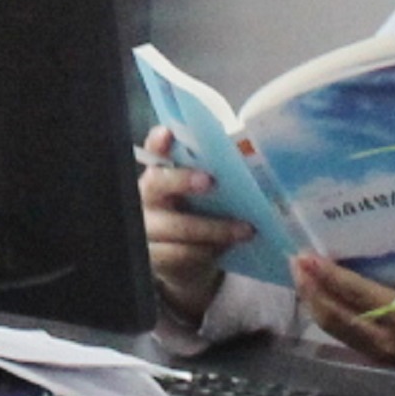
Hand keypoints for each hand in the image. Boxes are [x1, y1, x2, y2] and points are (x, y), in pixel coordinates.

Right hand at [138, 129, 241, 320]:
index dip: (159, 142)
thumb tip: (249, 166)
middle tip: (211, 180)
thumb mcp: (200, 196)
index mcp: (158, 174)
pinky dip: (208, 250)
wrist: (180, 261)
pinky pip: (182, 254)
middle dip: (182, 180)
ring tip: (246, 229)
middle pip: (157, 183)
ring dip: (214, 229)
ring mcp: (146, 229)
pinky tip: (227, 247)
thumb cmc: (195, 216)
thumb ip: (210, 178)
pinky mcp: (154, 257)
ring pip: (177, 226)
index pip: (154, 151)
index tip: (169, 134)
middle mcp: (146, 197)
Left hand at [292, 252, 394, 369]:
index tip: (303, 254)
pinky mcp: (391, 360)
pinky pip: (351, 339)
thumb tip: (370, 253)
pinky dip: (334, 318)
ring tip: (305, 279)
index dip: (323, 274)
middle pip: (333, 316)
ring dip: (317, 304)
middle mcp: (389, 340)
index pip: (351, 292)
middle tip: (296, 263)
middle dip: (310, 289)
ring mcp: (388, 354)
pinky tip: (330, 301)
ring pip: (338, 331)